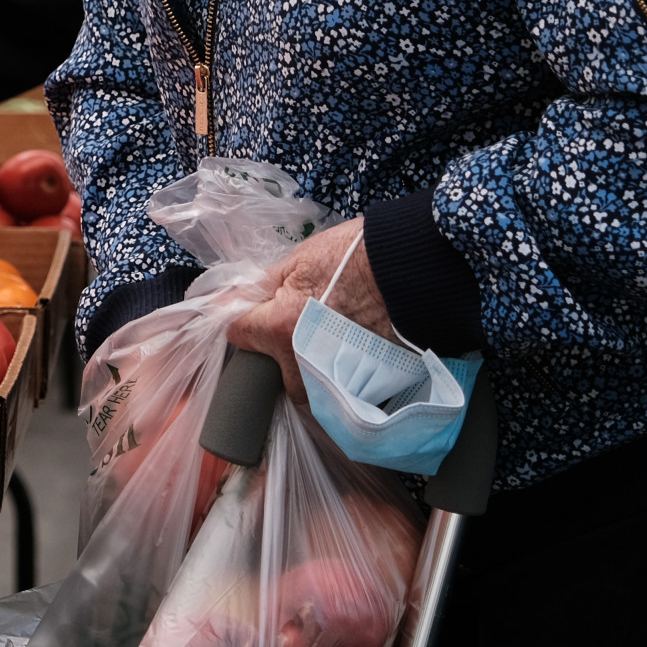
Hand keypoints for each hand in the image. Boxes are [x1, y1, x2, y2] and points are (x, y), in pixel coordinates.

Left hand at [226, 216, 393, 401]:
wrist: (417, 270)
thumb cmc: (360, 256)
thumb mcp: (300, 259)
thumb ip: (262, 285)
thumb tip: (230, 298)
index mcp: (280, 328)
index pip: (237, 334)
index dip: (243, 319)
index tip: (254, 313)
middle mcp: (302, 362)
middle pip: (269, 368)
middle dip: (276, 350)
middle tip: (298, 324)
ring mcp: (333, 381)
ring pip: (303, 385)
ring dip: (306, 366)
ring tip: (328, 337)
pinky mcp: (361, 389)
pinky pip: (334, 390)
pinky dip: (336, 375)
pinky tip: (348, 349)